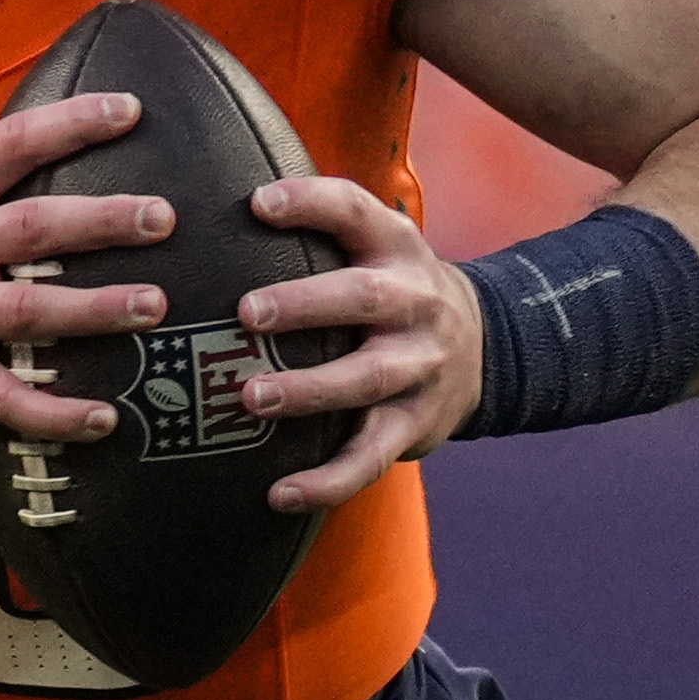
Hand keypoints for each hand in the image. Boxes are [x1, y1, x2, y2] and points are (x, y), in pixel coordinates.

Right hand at [0, 89, 169, 441]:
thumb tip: (57, 154)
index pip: (10, 144)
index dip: (71, 123)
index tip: (129, 109)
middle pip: (33, 227)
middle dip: (103, 221)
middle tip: (163, 217)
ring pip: (28, 310)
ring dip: (98, 309)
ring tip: (154, 306)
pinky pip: (6, 398)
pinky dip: (57, 413)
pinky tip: (105, 418)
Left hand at [239, 176, 481, 511]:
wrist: (482, 350)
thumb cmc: (393, 293)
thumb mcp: (377, 248)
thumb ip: (320, 229)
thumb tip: (216, 206)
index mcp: (397, 248)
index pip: (356, 213)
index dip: (311, 204)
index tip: (258, 204)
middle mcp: (416, 303)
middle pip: (364, 299)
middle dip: (306, 305)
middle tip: (247, 313)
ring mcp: (420, 367)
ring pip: (366, 379)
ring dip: (309, 391)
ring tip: (251, 399)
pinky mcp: (416, 425)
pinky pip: (370, 457)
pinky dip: (327, 481)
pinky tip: (280, 495)